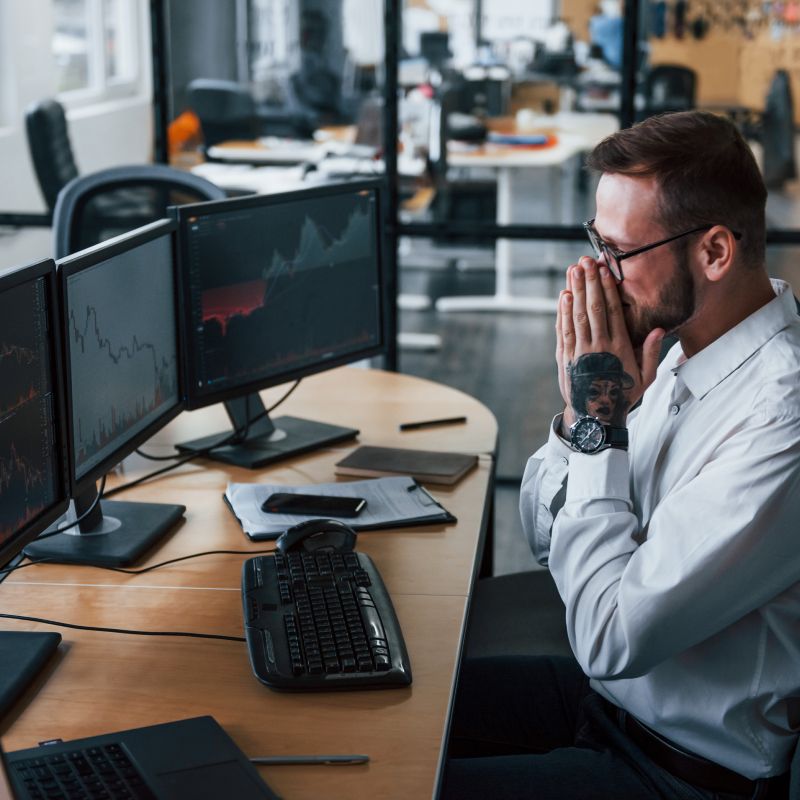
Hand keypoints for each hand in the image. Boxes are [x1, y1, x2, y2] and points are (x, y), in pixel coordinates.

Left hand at [556, 257, 663, 428]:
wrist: (595, 416)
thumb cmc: (622, 394)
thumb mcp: (644, 377)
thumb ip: (650, 353)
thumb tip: (658, 329)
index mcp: (619, 348)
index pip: (612, 311)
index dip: (607, 288)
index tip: (604, 270)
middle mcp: (598, 347)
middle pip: (593, 308)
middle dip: (588, 282)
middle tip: (585, 261)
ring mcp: (580, 351)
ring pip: (576, 316)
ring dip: (575, 291)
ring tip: (573, 270)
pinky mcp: (566, 357)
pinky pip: (564, 330)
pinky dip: (563, 312)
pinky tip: (564, 295)